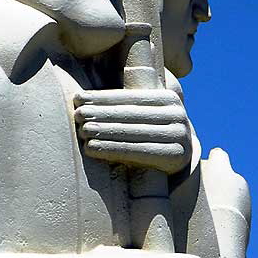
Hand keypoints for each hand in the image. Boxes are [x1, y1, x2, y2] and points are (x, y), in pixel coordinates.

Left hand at [74, 89, 191, 173]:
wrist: (178, 163)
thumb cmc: (150, 135)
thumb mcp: (143, 116)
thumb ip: (124, 104)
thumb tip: (82, 95)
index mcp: (168, 98)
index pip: (129, 97)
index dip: (102, 97)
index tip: (78, 98)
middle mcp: (178, 114)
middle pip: (130, 114)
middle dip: (100, 114)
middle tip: (77, 115)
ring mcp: (180, 136)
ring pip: (132, 132)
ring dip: (104, 131)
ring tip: (82, 130)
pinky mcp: (176, 156)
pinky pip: (137, 151)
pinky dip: (111, 149)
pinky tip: (92, 148)